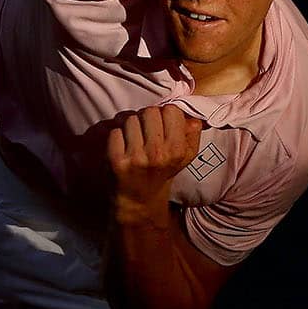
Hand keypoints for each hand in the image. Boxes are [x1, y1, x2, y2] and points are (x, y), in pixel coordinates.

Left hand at [106, 104, 203, 223]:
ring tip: (135, 139)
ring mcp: (136, 158)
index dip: (165, 114)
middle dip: (147, 117)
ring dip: (131, 126)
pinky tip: (123, 147)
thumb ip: (192, 133)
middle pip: (149, 111)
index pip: (171, 110)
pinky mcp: (117, 161)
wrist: (138, 198)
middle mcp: (157, 154)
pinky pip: (115, 132)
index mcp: (176, 150)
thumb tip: (191, 115)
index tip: (162, 123)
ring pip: (130, 119)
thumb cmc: (162, 170)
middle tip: (146, 129)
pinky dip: (117, 136)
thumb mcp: (185, 155)